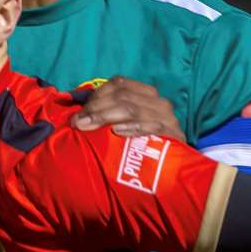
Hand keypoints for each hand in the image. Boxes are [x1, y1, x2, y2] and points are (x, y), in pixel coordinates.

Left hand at [70, 77, 184, 140]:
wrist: (172, 167)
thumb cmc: (141, 145)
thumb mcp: (124, 126)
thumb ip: (106, 115)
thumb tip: (76, 116)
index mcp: (146, 93)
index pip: (119, 84)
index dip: (96, 95)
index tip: (79, 114)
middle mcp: (158, 101)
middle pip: (123, 96)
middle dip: (96, 109)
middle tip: (78, 123)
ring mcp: (167, 116)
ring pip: (132, 109)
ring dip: (106, 116)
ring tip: (89, 126)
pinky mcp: (174, 133)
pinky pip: (151, 126)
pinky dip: (132, 127)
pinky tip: (117, 132)